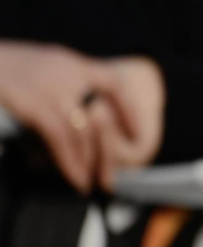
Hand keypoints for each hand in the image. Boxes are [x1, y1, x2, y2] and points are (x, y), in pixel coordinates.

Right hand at [0, 42, 165, 193]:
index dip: (127, 110)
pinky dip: (71, 162)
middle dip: (107, 151)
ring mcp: (51, 85)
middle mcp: (66, 70)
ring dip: (91, 162)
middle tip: (109, 178)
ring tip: (90, 184)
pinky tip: (74, 178)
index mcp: (66, 62)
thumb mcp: (24, 79)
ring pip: (85, 131)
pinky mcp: (32, 103)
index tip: (134, 135)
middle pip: (103, 115)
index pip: (113, 83)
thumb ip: (45, 105)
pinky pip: (62, 138)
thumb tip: (49, 149)